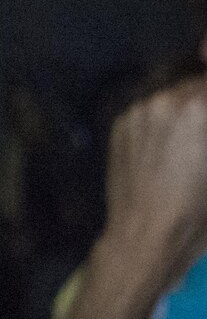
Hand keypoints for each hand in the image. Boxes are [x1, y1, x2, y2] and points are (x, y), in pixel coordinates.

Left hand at [97, 74, 206, 297]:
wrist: (142, 236)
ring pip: (174, 93)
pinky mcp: (121, 125)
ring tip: (187, 139)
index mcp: (198, 107)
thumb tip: (204, 126)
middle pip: (198, 83)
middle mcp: (166, 99)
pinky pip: (150, 108)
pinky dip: (162, 117)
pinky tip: (165, 143)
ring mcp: (138, 111)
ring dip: (185, 105)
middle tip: (201, 136)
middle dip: (205, 104)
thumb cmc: (195, 208)